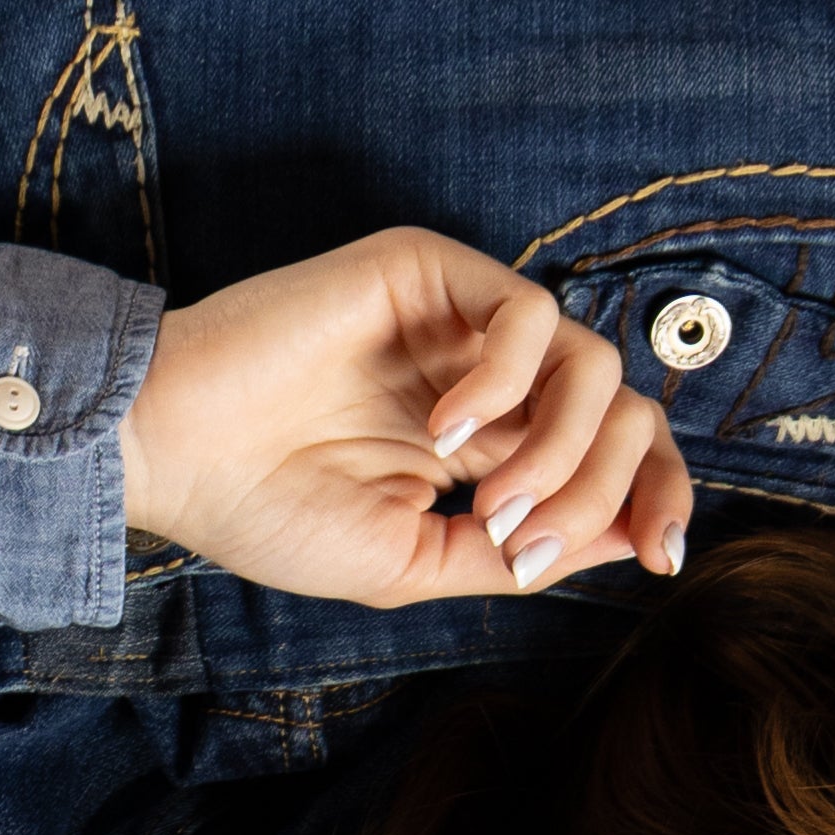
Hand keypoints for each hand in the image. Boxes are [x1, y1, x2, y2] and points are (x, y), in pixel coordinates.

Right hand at [119, 229, 690, 612]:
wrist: (174, 455)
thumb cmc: (267, 511)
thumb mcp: (413, 562)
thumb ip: (519, 550)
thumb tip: (629, 541)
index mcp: (493, 445)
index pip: (615, 453)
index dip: (658, 497)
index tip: (660, 558)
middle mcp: (490, 379)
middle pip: (625, 410)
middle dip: (607, 488)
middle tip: (528, 542)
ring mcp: (462, 323)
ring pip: (594, 365)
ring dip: (562, 450)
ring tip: (490, 502)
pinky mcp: (429, 272)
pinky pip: (530, 314)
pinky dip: (508, 385)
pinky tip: (447, 434)